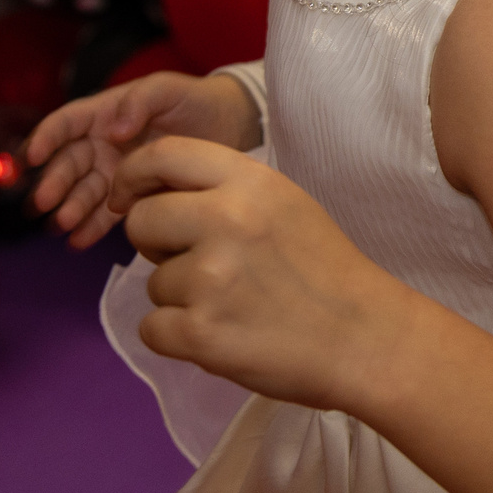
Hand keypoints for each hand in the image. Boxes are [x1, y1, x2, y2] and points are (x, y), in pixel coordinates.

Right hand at [25, 71, 259, 247]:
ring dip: (69, 208)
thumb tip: (112, 130)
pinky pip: (106, 213)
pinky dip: (90, 227)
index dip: (46, 137)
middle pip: (69, 163)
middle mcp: (103, 144)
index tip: (32, 156)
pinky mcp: (133, 195)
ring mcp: (116, 172)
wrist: (231, 126)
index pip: (66, 123)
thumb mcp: (168, 89)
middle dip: (54, 182)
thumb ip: (139, 102)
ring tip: (62, 224)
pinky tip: (78, 241)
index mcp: (105, 113)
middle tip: (44, 201)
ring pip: (83, 191)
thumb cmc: (195, 99)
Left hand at [121, 136, 412, 408]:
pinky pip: (153, 329)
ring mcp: (211, 279)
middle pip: (142, 221)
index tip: (126, 196)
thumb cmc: (325, 271)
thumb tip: (151, 191)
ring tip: (235, 305)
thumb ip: (225, 190)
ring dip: (181, 298)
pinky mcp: (200, 333)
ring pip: (152, 283)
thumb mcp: (284, 204)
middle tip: (198, 264)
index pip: (163, 154)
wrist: (365, 338)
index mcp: (250, 183)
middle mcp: (226, 220)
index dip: (133, 175)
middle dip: (155, 245)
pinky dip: (179, 338)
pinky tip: (224, 334)